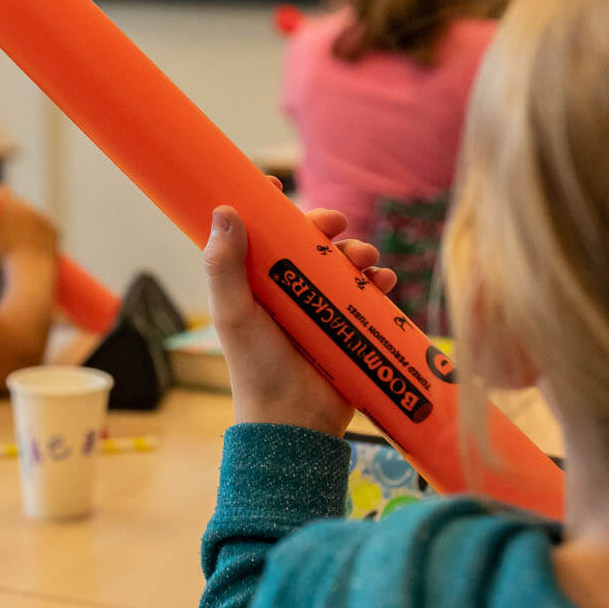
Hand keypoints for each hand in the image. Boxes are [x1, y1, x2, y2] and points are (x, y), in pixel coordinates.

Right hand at [0, 190, 58, 267]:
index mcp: (10, 207)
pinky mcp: (55, 231)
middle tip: (5, 218)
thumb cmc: (3, 261)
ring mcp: (43, 219)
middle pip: (20, 202)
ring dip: (28, 219)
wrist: (31, 273)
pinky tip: (37, 237)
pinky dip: (42, 232)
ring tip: (20, 229)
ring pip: (34, 215)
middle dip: (13, 208)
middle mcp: (28, 209)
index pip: (4, 190)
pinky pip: (46, 228)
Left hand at [202, 202, 394, 437]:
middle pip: (307, 244)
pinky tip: (384, 281)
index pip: (259, 237)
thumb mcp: (236, 314)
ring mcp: (321, 310)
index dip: (266, 210)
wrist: (295, 422)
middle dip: (324, 227)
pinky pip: (368, 295)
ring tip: (366, 259)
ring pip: (342, 265)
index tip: (273, 186)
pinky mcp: (349, 328)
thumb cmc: (257, 370)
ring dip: (357, 252)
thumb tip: (225, 210)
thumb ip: (225, 267)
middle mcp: (288, 293)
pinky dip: (379, 282)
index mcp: (256, 286)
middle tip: (336, 223)